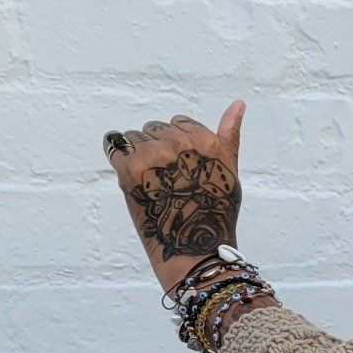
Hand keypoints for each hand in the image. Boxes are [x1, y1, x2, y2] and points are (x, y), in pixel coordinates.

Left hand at [103, 101, 244, 292]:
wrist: (193, 250)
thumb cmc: (216, 214)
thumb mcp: (231, 172)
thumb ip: (230, 135)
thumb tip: (239, 102)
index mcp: (206, 141)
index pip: (179, 122)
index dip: (178, 147)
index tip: (182, 171)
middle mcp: (180, 143)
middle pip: (155, 129)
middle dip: (157, 150)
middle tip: (168, 182)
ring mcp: (153, 155)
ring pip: (134, 136)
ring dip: (138, 155)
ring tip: (151, 184)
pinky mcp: (129, 168)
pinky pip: (114, 144)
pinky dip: (118, 157)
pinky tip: (131, 176)